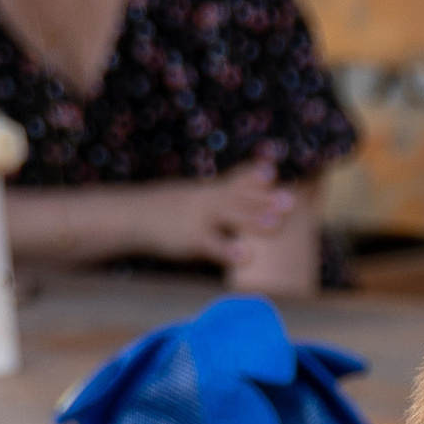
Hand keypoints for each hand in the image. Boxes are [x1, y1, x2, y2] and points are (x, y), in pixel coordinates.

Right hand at [144, 156, 295, 274]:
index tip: (274, 169)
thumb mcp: (194, 198)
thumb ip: (221, 199)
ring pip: (229, 217)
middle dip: (265, 199)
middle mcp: (207, 200)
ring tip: (277, 223)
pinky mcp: (190, 240)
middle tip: (292, 200)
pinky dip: (228, 250)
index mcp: (210, 192)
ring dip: (253, 220)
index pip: (236, 180)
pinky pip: (212, 245)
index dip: (254, 175)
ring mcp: (199, 219)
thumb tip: (249, 209)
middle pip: (239, 198)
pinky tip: (246, 255)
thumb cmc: (168, 212)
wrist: (132, 217)